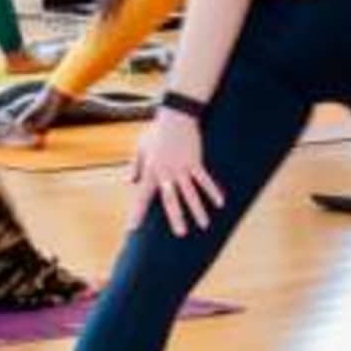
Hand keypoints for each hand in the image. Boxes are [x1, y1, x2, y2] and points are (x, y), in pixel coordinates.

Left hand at [128, 108, 226, 237]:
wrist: (175, 115)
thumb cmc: (156, 131)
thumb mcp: (140, 146)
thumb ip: (134, 165)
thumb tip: (130, 182)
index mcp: (151, 171)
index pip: (142, 196)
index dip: (138, 212)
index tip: (133, 229)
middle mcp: (166, 172)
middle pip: (171, 199)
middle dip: (176, 218)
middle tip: (181, 235)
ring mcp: (182, 168)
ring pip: (191, 193)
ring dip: (198, 210)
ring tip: (205, 226)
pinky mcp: (195, 161)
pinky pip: (205, 179)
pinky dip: (212, 191)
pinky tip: (221, 203)